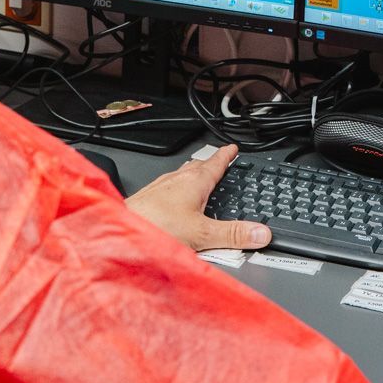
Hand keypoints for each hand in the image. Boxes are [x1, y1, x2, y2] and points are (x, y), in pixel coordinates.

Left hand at [125, 145, 271, 252]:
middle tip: (219, 162)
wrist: (121, 230)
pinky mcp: (147, 199)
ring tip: (199, 182)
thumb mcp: (203, 234)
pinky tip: (173, 205)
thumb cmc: (155, 226)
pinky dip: (177, 192)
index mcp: (194, 181)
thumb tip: (261, 233)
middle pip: (197, 167)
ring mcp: (159, 188)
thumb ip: (233, 235)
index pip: (215, 162)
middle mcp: (175, 179)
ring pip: (181, 177)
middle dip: (210, 165)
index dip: (226, 155)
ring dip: (193, 178)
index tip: (233, 148)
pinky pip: (167, 189)